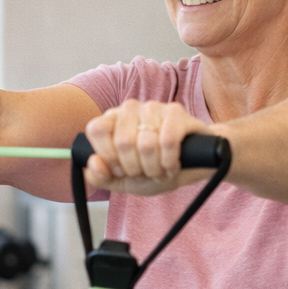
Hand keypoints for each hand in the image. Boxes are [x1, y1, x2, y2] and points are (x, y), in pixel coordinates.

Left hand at [83, 99, 215, 195]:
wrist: (195, 166)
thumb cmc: (157, 169)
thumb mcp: (124, 181)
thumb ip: (101, 177)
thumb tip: (92, 163)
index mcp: (112, 121)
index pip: (96, 129)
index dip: (108, 157)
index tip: (121, 170)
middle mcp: (130, 109)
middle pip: (123, 142)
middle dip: (136, 169)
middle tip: (146, 172)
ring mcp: (154, 107)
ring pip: (146, 144)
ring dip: (155, 168)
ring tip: (161, 170)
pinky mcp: (177, 112)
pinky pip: (168, 141)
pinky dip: (170, 161)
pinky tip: (173, 166)